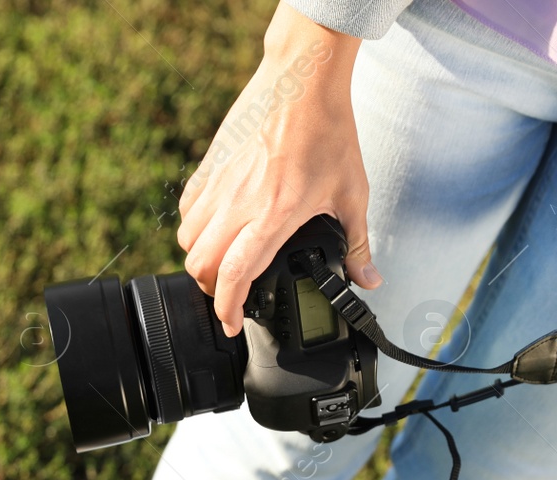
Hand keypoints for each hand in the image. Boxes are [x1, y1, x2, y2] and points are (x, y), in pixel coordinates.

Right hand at [177, 5, 376, 336]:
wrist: (304, 79)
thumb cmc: (328, 131)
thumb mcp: (352, 194)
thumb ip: (357, 244)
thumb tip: (368, 281)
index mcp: (273, 215)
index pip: (235, 274)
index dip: (227, 307)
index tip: (231, 323)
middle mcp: (239, 202)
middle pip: (200, 263)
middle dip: (211, 289)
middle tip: (231, 296)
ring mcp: (220, 183)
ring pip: (188, 238)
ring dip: (200, 259)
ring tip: (222, 265)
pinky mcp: (211, 165)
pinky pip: (187, 208)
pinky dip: (194, 227)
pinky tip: (215, 229)